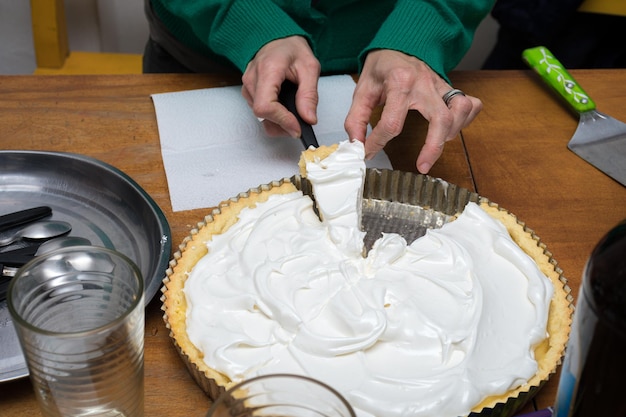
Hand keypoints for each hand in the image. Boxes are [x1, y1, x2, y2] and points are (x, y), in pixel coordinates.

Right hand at [241, 36, 320, 137]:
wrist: (277, 39)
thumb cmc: (291, 49)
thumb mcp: (309, 67)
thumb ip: (309, 95)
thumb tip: (309, 119)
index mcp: (267, 70)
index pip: (265, 106)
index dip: (282, 121)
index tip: (297, 127)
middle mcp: (252, 79)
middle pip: (262, 115)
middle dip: (283, 124)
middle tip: (300, 124)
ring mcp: (247, 86)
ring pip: (260, 117)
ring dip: (279, 122)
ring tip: (294, 115)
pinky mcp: (248, 92)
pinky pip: (259, 113)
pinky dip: (274, 117)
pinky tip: (284, 110)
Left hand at [344, 50, 481, 173]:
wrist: (398, 43)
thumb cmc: (382, 67)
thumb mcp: (362, 89)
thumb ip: (356, 118)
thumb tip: (356, 145)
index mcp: (399, 81)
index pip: (392, 122)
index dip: (378, 142)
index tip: (368, 152)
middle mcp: (425, 83)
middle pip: (440, 118)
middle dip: (433, 147)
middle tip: (422, 166)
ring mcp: (441, 85)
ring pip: (460, 110)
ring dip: (451, 133)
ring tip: (434, 146)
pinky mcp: (450, 88)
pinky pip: (470, 104)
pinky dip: (465, 120)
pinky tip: (450, 130)